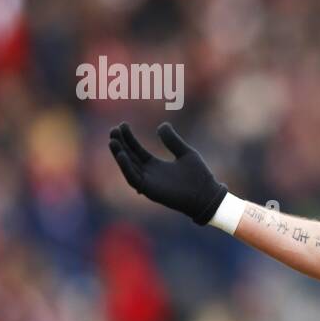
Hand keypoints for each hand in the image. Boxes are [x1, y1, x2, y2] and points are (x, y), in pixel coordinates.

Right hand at [108, 122, 227, 224]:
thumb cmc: (199, 176)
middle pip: (129, 157)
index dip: (129, 138)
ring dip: (119, 153)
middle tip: (113, 130)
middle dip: (120, 143)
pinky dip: (126, 167)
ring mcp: (148, 183)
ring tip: (112, 140)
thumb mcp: (185, 152)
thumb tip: (161, 125)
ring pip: (128, 167)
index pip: (137, 150)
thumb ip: (172, 140)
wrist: (207, 195)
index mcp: (156, 166)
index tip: (123, 124)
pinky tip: (121, 154)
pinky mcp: (149, 191)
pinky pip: (133, 178)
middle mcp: (149, 174)